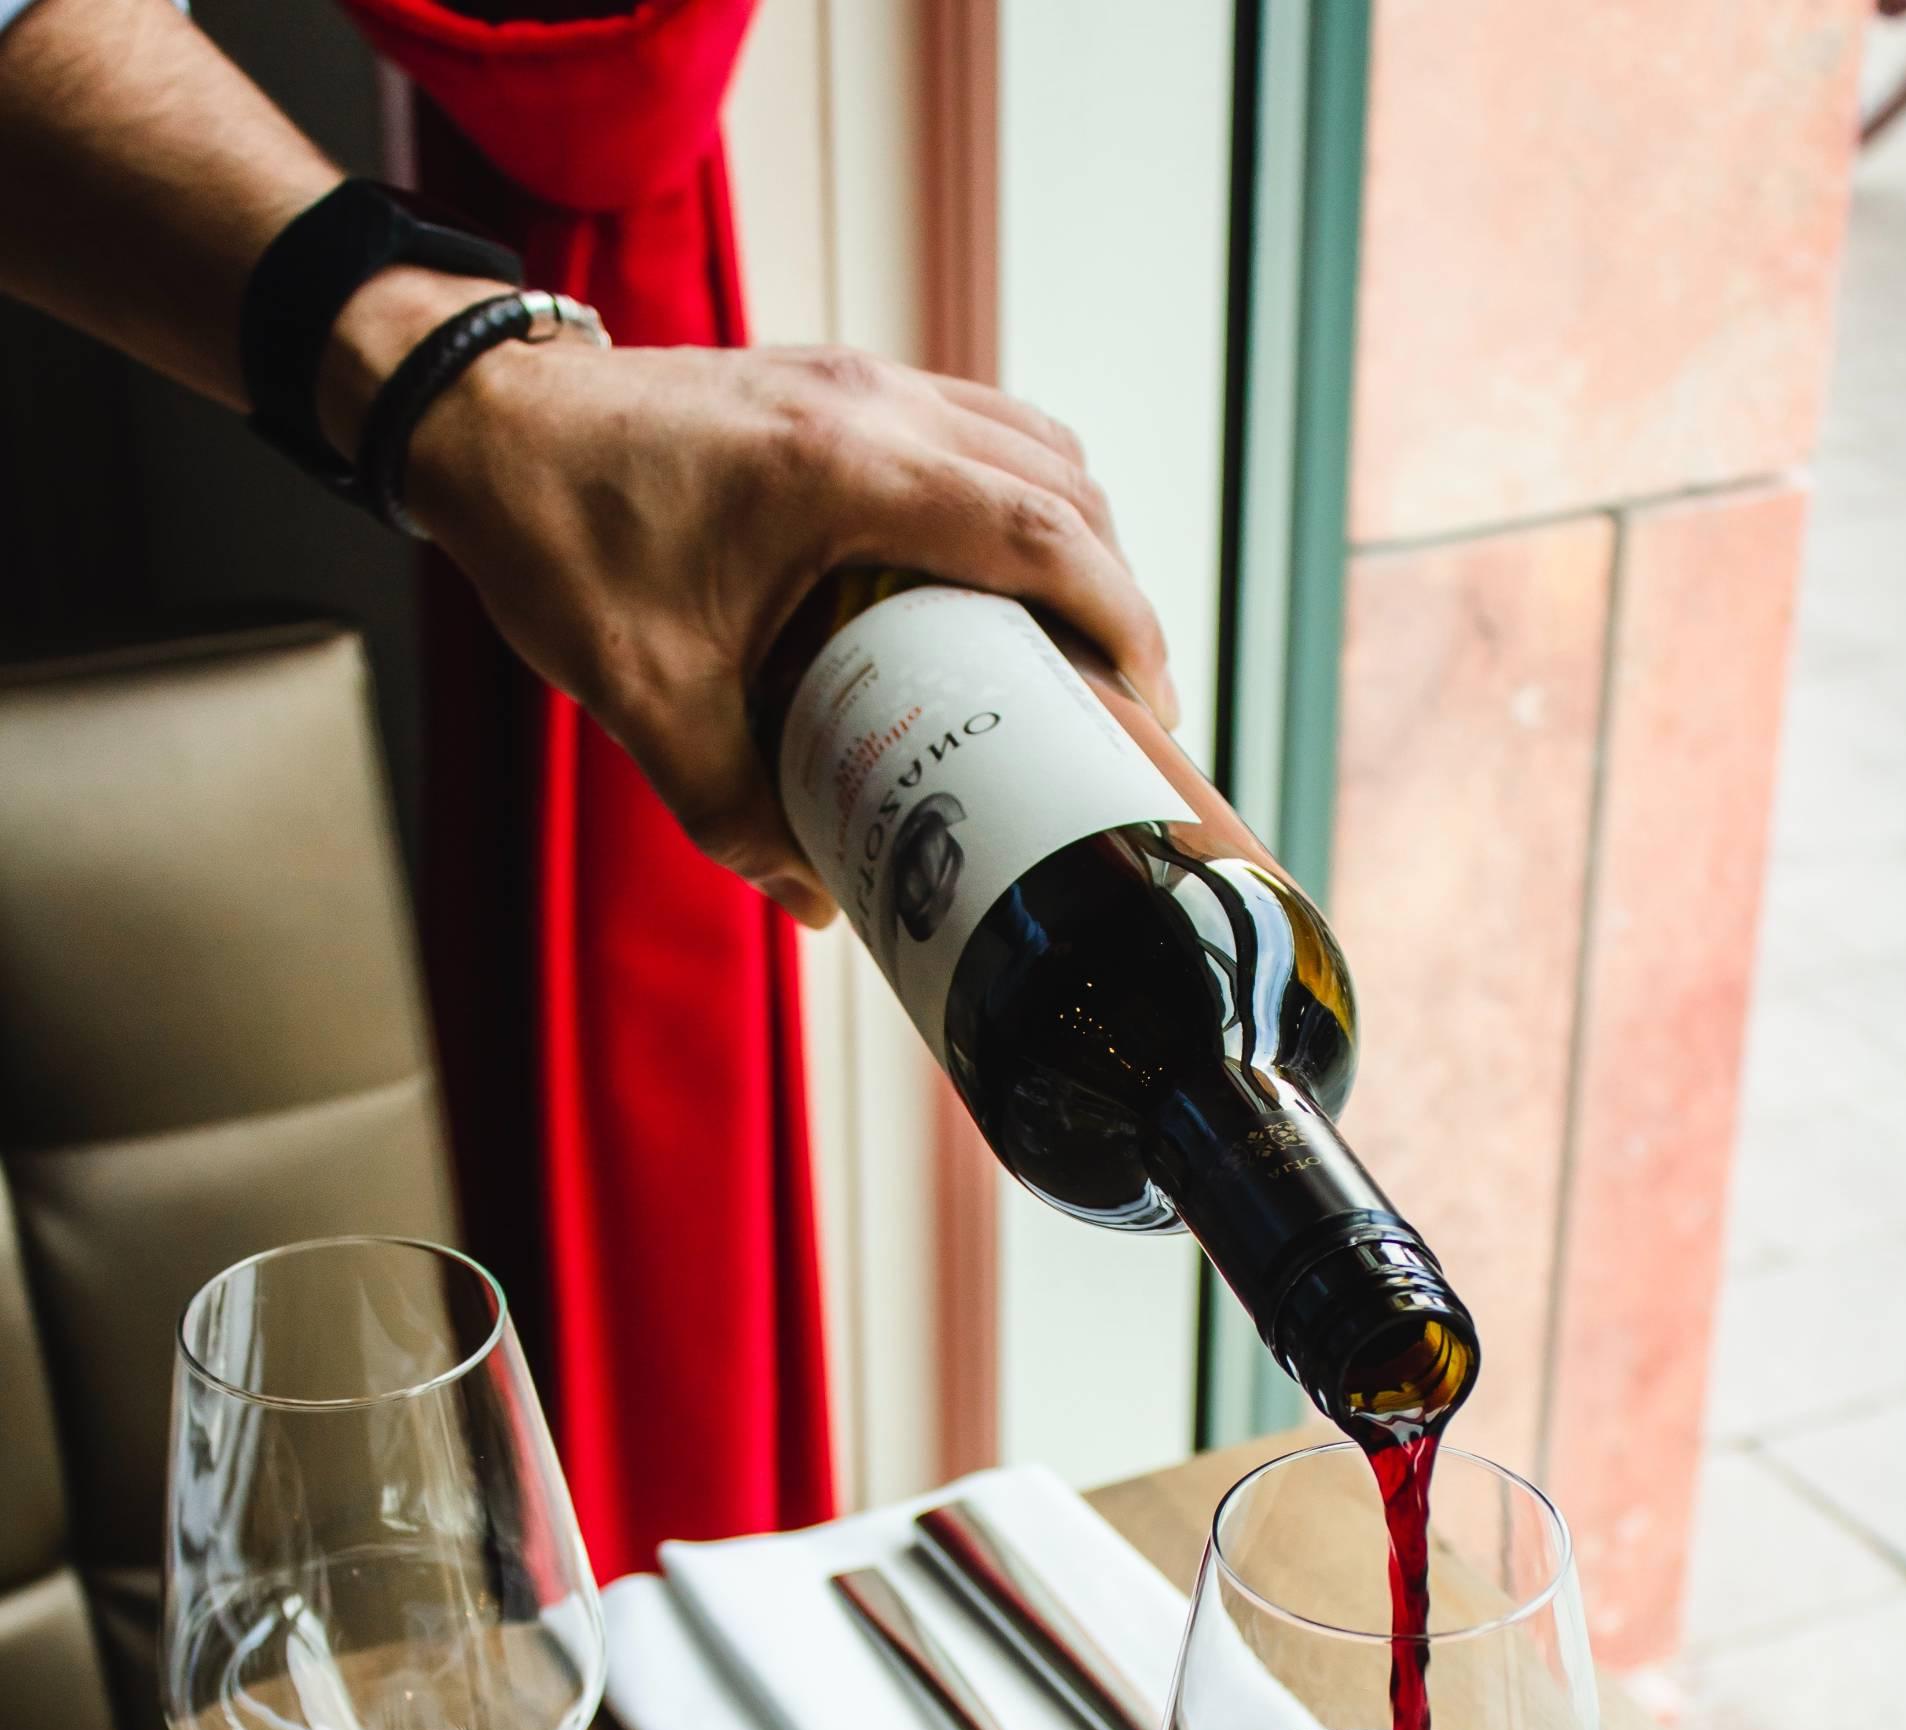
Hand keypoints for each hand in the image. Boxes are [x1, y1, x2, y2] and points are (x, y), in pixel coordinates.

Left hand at [399, 338, 1177, 922]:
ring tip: (1068, 649)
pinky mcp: (840, 380)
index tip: (1152, 704)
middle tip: (1122, 704)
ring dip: (1073, 540)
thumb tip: (818, 904)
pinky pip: (978, 428)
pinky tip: (990, 586)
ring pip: (1031, 445)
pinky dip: (1016, 501)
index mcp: (843, 471)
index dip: (1122, 618)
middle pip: (1062, 487)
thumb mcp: (645, 700)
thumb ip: (735, 811)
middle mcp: (872, 404)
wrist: (482, 419)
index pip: (1041, 533)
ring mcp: (860, 378)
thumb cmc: (558, 536)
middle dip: (1116, 594)